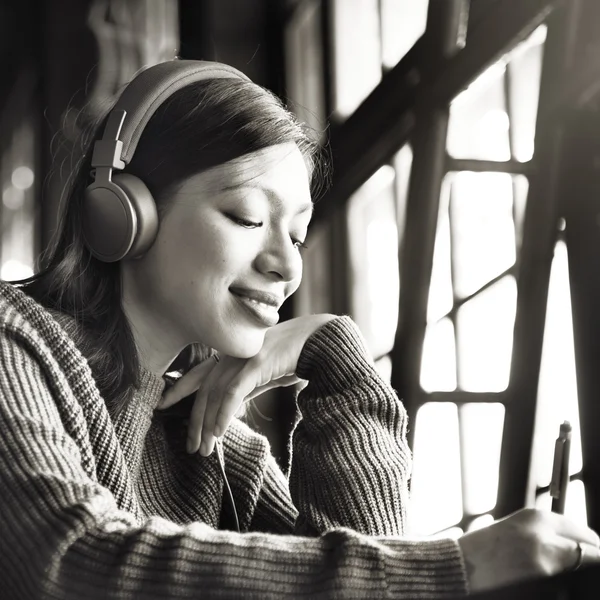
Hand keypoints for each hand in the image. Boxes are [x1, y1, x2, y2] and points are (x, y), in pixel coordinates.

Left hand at [158, 314, 335, 455]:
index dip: (179, 389)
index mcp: (232, 354)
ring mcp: (243, 356)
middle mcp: (232, 353)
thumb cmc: (294, 356)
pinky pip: (233, 392)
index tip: (161, 404)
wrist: (320, 340)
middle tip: (192, 447)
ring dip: (208, 424)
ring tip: (205, 449)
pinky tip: (218, 432)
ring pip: (215, 394)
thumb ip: (245, 386)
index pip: (198, 373)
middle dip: (195, 420)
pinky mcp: (256, 363)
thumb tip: (229, 408)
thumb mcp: (263, 373)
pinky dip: (223, 413)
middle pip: (203, 389)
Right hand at [458, 508, 599, 592]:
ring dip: (582, 565)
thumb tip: (570, 546)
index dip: (592, 544)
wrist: (461, 565)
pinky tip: (559, 580)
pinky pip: (567, 574)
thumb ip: (542, 534)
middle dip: (594, 554)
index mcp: (535, 515)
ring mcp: (544, 550)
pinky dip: (568, 576)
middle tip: (592, 562)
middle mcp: (543, 528)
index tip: (594, 552)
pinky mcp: (541, 570)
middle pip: (589, 543)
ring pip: (582, 559)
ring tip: (575, 570)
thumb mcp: (515, 531)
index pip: (581, 530)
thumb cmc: (484, 550)